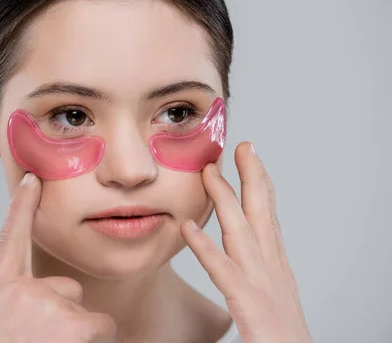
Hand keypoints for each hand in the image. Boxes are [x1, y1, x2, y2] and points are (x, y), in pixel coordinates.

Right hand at [0, 173, 121, 342]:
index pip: (9, 237)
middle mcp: (20, 291)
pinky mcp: (74, 324)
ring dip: (79, 336)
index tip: (31, 179)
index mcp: (1, 290)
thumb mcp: (3, 323)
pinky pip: (104, 328)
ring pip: (86, 312)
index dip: (20, 207)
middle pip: (68, 288)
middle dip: (66, 317)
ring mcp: (46, 307)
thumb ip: (23, 298)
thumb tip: (64, 288)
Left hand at [181, 142, 311, 342]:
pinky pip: (222, 271)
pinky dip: (205, 248)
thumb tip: (238, 258)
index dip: (260, 184)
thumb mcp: (270, 297)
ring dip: (226, 199)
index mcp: (274, 265)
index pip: (267, 216)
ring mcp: (261, 284)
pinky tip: (187, 228)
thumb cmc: (280, 336)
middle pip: (260, 213)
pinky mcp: (249, 304)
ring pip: (241, 232)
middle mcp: (271, 268)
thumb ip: (253, 273)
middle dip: (251, 176)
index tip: (249, 156)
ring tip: (209, 172)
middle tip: (241, 145)